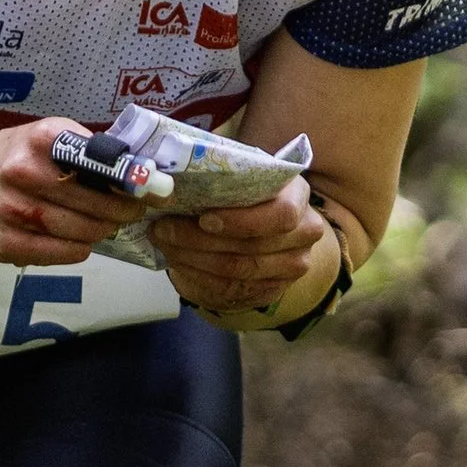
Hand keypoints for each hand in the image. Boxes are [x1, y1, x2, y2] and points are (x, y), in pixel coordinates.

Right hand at [0, 118, 145, 265]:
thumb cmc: (16, 156)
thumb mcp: (49, 137)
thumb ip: (89, 151)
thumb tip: (141, 170)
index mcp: (42, 141)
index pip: (102, 165)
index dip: (133, 181)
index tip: (153, 189)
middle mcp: (25, 174)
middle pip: (97, 205)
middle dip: (123, 210)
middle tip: (132, 210)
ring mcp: (13, 211)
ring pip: (84, 232)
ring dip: (104, 230)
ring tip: (107, 223)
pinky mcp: (7, 243)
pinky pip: (64, 253)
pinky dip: (81, 248)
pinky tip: (81, 239)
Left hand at [148, 176, 337, 324]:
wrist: (264, 226)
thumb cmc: (247, 194)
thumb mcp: (241, 177)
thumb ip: (220, 177)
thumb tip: (169, 184)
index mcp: (297, 196)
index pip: (281, 214)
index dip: (241, 220)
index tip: (203, 219)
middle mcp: (304, 233)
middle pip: (252, 246)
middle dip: (198, 240)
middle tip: (162, 229)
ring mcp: (292, 265)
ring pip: (238, 271)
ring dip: (192, 258)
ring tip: (164, 243)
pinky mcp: (273, 289)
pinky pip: (231, 289)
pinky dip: (198, 276)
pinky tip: (178, 262)